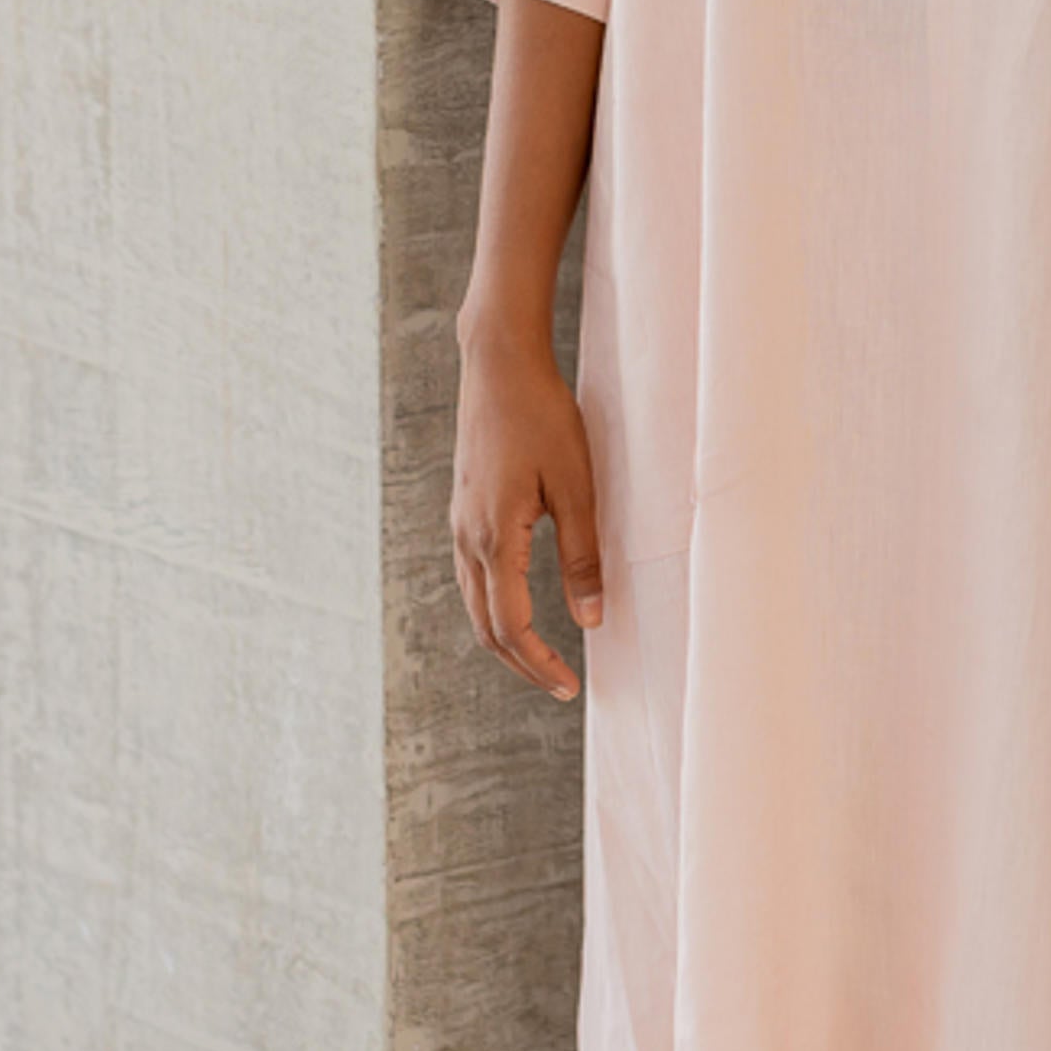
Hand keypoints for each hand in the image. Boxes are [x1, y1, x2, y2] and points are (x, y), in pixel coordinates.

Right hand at [449, 315, 600, 698]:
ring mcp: (459, 524)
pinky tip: (519, 604)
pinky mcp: (462, 510)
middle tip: (561, 684)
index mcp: (494, 537)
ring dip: (506, 639)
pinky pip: (470, 577)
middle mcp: (466, 538)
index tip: (571, 685)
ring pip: (474, 605)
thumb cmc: (543, 417)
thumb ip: (583, 555)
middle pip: (486, 627)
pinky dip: (493, 607)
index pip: (512, 626)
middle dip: (522, 663)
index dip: (541, 664)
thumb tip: (592, 618)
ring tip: (544, 657)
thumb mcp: (577, 486)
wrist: (499, 364)